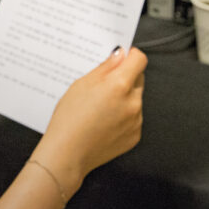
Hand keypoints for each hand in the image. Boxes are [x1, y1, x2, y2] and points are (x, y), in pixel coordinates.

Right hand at [32, 47, 146, 193]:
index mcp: (119, 85)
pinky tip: (104, 121)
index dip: (130, 55)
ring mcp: (136, 121)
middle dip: (125, 77)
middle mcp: (133, 102)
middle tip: (103, 86)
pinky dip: (123, 115)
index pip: (139, 60)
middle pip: (138, 79)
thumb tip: (120, 55)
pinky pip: (134, 117)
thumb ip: (105, 67)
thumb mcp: (82, 84)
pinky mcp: (135, 135)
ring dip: (124, 97)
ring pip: (135, 99)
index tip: (122, 58)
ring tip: (100, 108)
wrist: (68, 153)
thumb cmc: (69, 119)